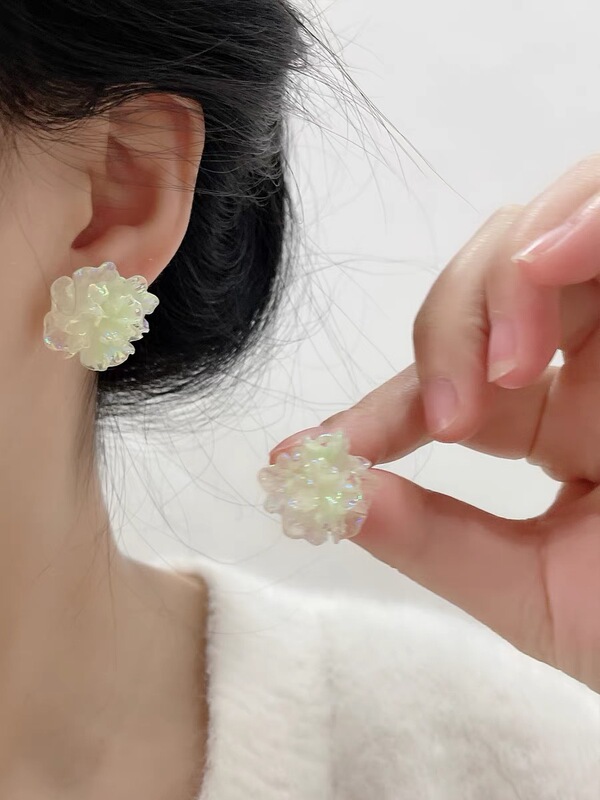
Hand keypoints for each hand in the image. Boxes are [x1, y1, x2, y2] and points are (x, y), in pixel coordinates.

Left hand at [272, 154, 599, 692]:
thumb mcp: (541, 595)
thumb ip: (434, 540)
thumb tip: (328, 498)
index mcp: (563, 425)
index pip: (446, 384)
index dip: (371, 413)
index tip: (306, 457)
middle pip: (491, 275)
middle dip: (449, 326)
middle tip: (448, 417)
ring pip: (551, 223)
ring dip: (507, 277)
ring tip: (505, 368)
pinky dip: (588, 218)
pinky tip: (554, 260)